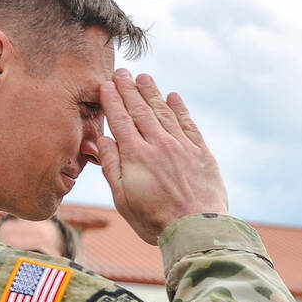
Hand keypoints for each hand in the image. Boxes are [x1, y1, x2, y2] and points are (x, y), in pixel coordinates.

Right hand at [95, 69, 228, 243]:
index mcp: (135, 156)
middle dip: (129, 89)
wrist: (195, 229)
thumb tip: (100, 140)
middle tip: (122, 72)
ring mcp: (181, 146)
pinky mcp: (201, 153)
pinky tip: (173, 97)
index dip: (112, 100)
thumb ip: (111, 166)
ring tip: (144, 78)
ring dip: (152, 93)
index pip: (120, 120)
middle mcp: (158, 144)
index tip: (106, 85)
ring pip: (163, 112)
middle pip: (140, 110)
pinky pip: (188, 124)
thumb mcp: (123, 199)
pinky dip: (180, 109)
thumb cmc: (154, 221)